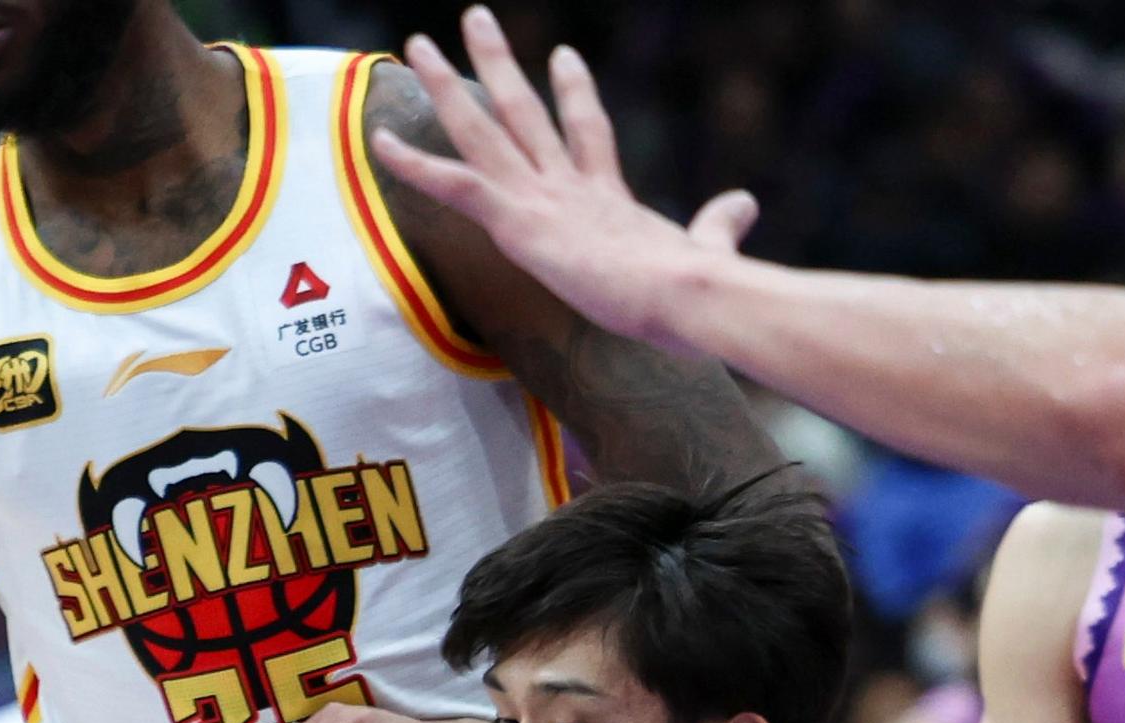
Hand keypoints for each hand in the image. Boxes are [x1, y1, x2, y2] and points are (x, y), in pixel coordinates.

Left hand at [372, 11, 755, 353]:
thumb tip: (744, 206)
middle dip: (497, 61)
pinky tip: (380, 141)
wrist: (687, 294)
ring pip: (482, 129)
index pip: (588, 132)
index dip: (575, 93)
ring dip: (447, 86)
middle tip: (474, 19)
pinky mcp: (520, 221)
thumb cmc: (698, 289)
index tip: (565, 56)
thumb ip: (719, 226)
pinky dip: (415, 164)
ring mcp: (541, 197)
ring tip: (418, 43)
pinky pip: (454, 184)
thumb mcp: (707, 251)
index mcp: (610, 196)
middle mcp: (570, 184)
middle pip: (525, 109)